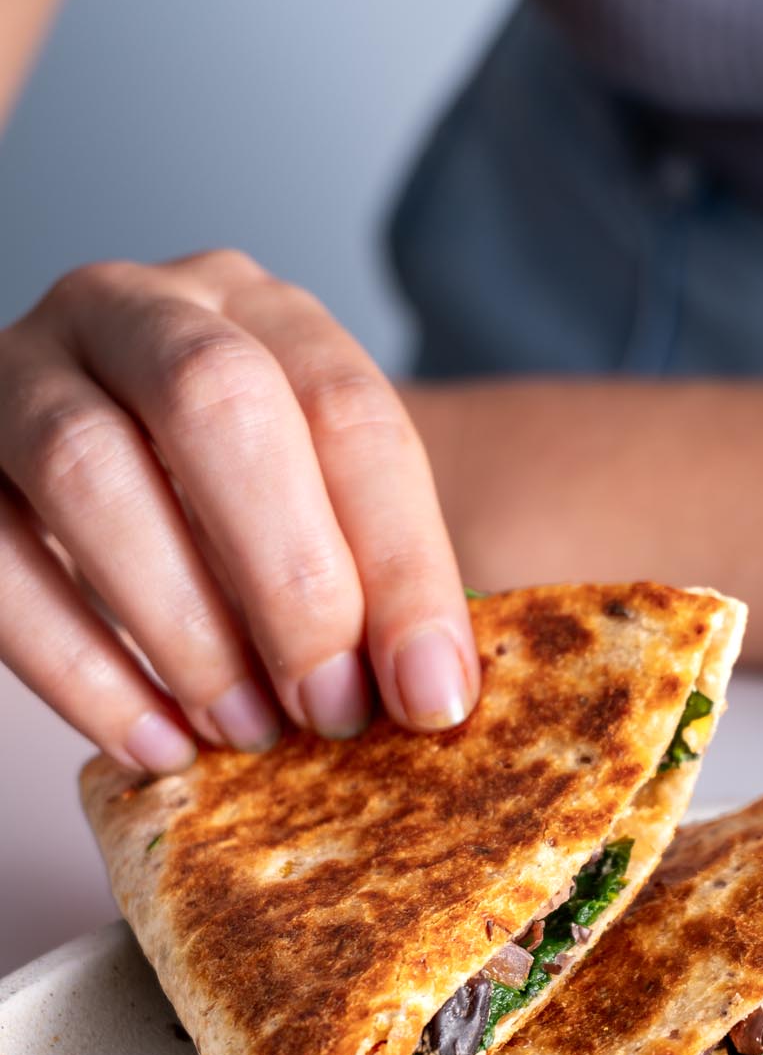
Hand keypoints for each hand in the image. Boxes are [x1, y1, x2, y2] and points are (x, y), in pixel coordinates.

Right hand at [0, 249, 479, 770]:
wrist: (126, 469)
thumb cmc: (253, 511)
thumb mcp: (329, 514)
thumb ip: (380, 581)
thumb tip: (431, 695)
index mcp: (264, 313)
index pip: (350, 411)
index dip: (402, 564)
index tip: (430, 696)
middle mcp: (139, 311)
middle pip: (216, 404)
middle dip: (289, 577)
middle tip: (329, 708)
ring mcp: (26, 374)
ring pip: (86, 469)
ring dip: (181, 625)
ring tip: (246, 730)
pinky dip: (79, 670)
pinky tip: (156, 743)